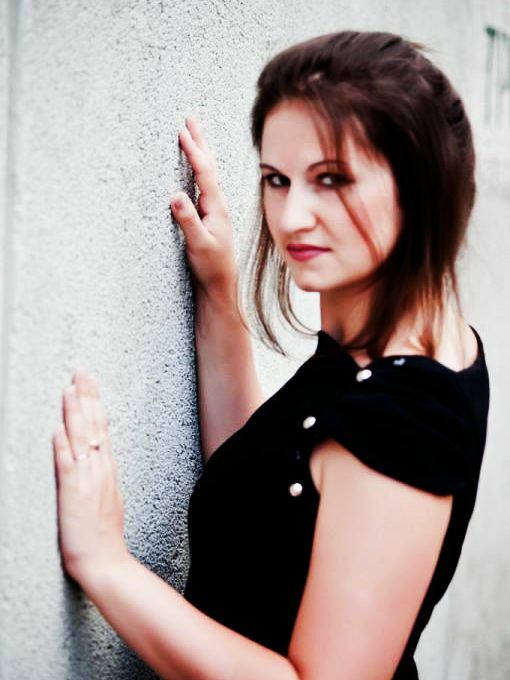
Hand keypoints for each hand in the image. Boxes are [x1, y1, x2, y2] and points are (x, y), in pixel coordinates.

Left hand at [52, 371, 128, 584]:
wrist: (105, 560)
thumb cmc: (105, 533)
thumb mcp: (110, 495)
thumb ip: (102, 472)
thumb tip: (98, 451)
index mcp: (107, 468)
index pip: (101, 427)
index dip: (95, 402)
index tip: (90, 382)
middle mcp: (99, 469)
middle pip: (94, 425)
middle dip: (87, 396)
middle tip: (82, 373)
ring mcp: (87, 479)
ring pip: (81, 439)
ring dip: (75, 413)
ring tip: (70, 390)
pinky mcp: (73, 493)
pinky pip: (67, 466)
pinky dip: (62, 446)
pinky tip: (58, 429)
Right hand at [170, 115, 237, 301]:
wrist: (221, 285)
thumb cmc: (211, 267)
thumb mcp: (198, 245)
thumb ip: (188, 221)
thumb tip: (175, 195)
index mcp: (216, 208)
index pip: (204, 174)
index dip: (193, 152)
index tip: (183, 132)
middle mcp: (217, 205)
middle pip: (208, 167)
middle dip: (199, 142)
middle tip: (191, 119)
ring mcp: (214, 210)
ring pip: (206, 174)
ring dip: (200, 152)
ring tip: (192, 134)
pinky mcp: (209, 217)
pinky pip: (203, 185)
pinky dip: (198, 169)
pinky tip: (195, 168)